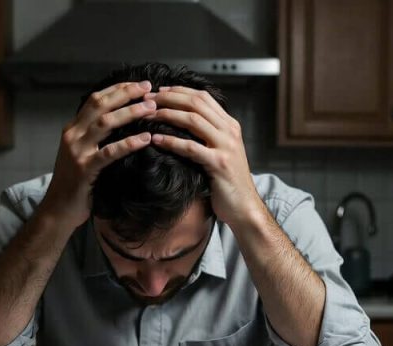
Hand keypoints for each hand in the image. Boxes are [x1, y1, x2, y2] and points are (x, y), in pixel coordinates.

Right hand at [41, 81, 157, 229]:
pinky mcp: (84, 169)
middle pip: (101, 105)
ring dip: (130, 112)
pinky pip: (109, 152)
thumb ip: (93, 137)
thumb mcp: (81, 153)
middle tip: (149, 88)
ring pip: (105, 123)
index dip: (118, 89)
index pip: (95, 99)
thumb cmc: (74, 184)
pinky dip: (128, 143)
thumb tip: (118, 122)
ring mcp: (77, 152)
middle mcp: (72, 135)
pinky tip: (145, 138)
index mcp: (72, 129)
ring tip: (151, 108)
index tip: (138, 84)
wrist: (58, 210)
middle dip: (126, 93)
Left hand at [148, 86, 262, 225]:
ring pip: (193, 120)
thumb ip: (209, 135)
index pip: (203, 97)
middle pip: (196, 103)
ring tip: (149, 116)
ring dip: (167, 115)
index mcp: (230, 125)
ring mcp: (226, 146)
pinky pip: (190, 147)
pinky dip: (171, 141)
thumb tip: (185, 122)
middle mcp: (229, 131)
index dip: (180, 91)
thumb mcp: (221, 151)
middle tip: (148, 99)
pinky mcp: (219, 163)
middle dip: (170, 98)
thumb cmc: (228, 181)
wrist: (244, 206)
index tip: (159, 92)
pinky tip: (156, 140)